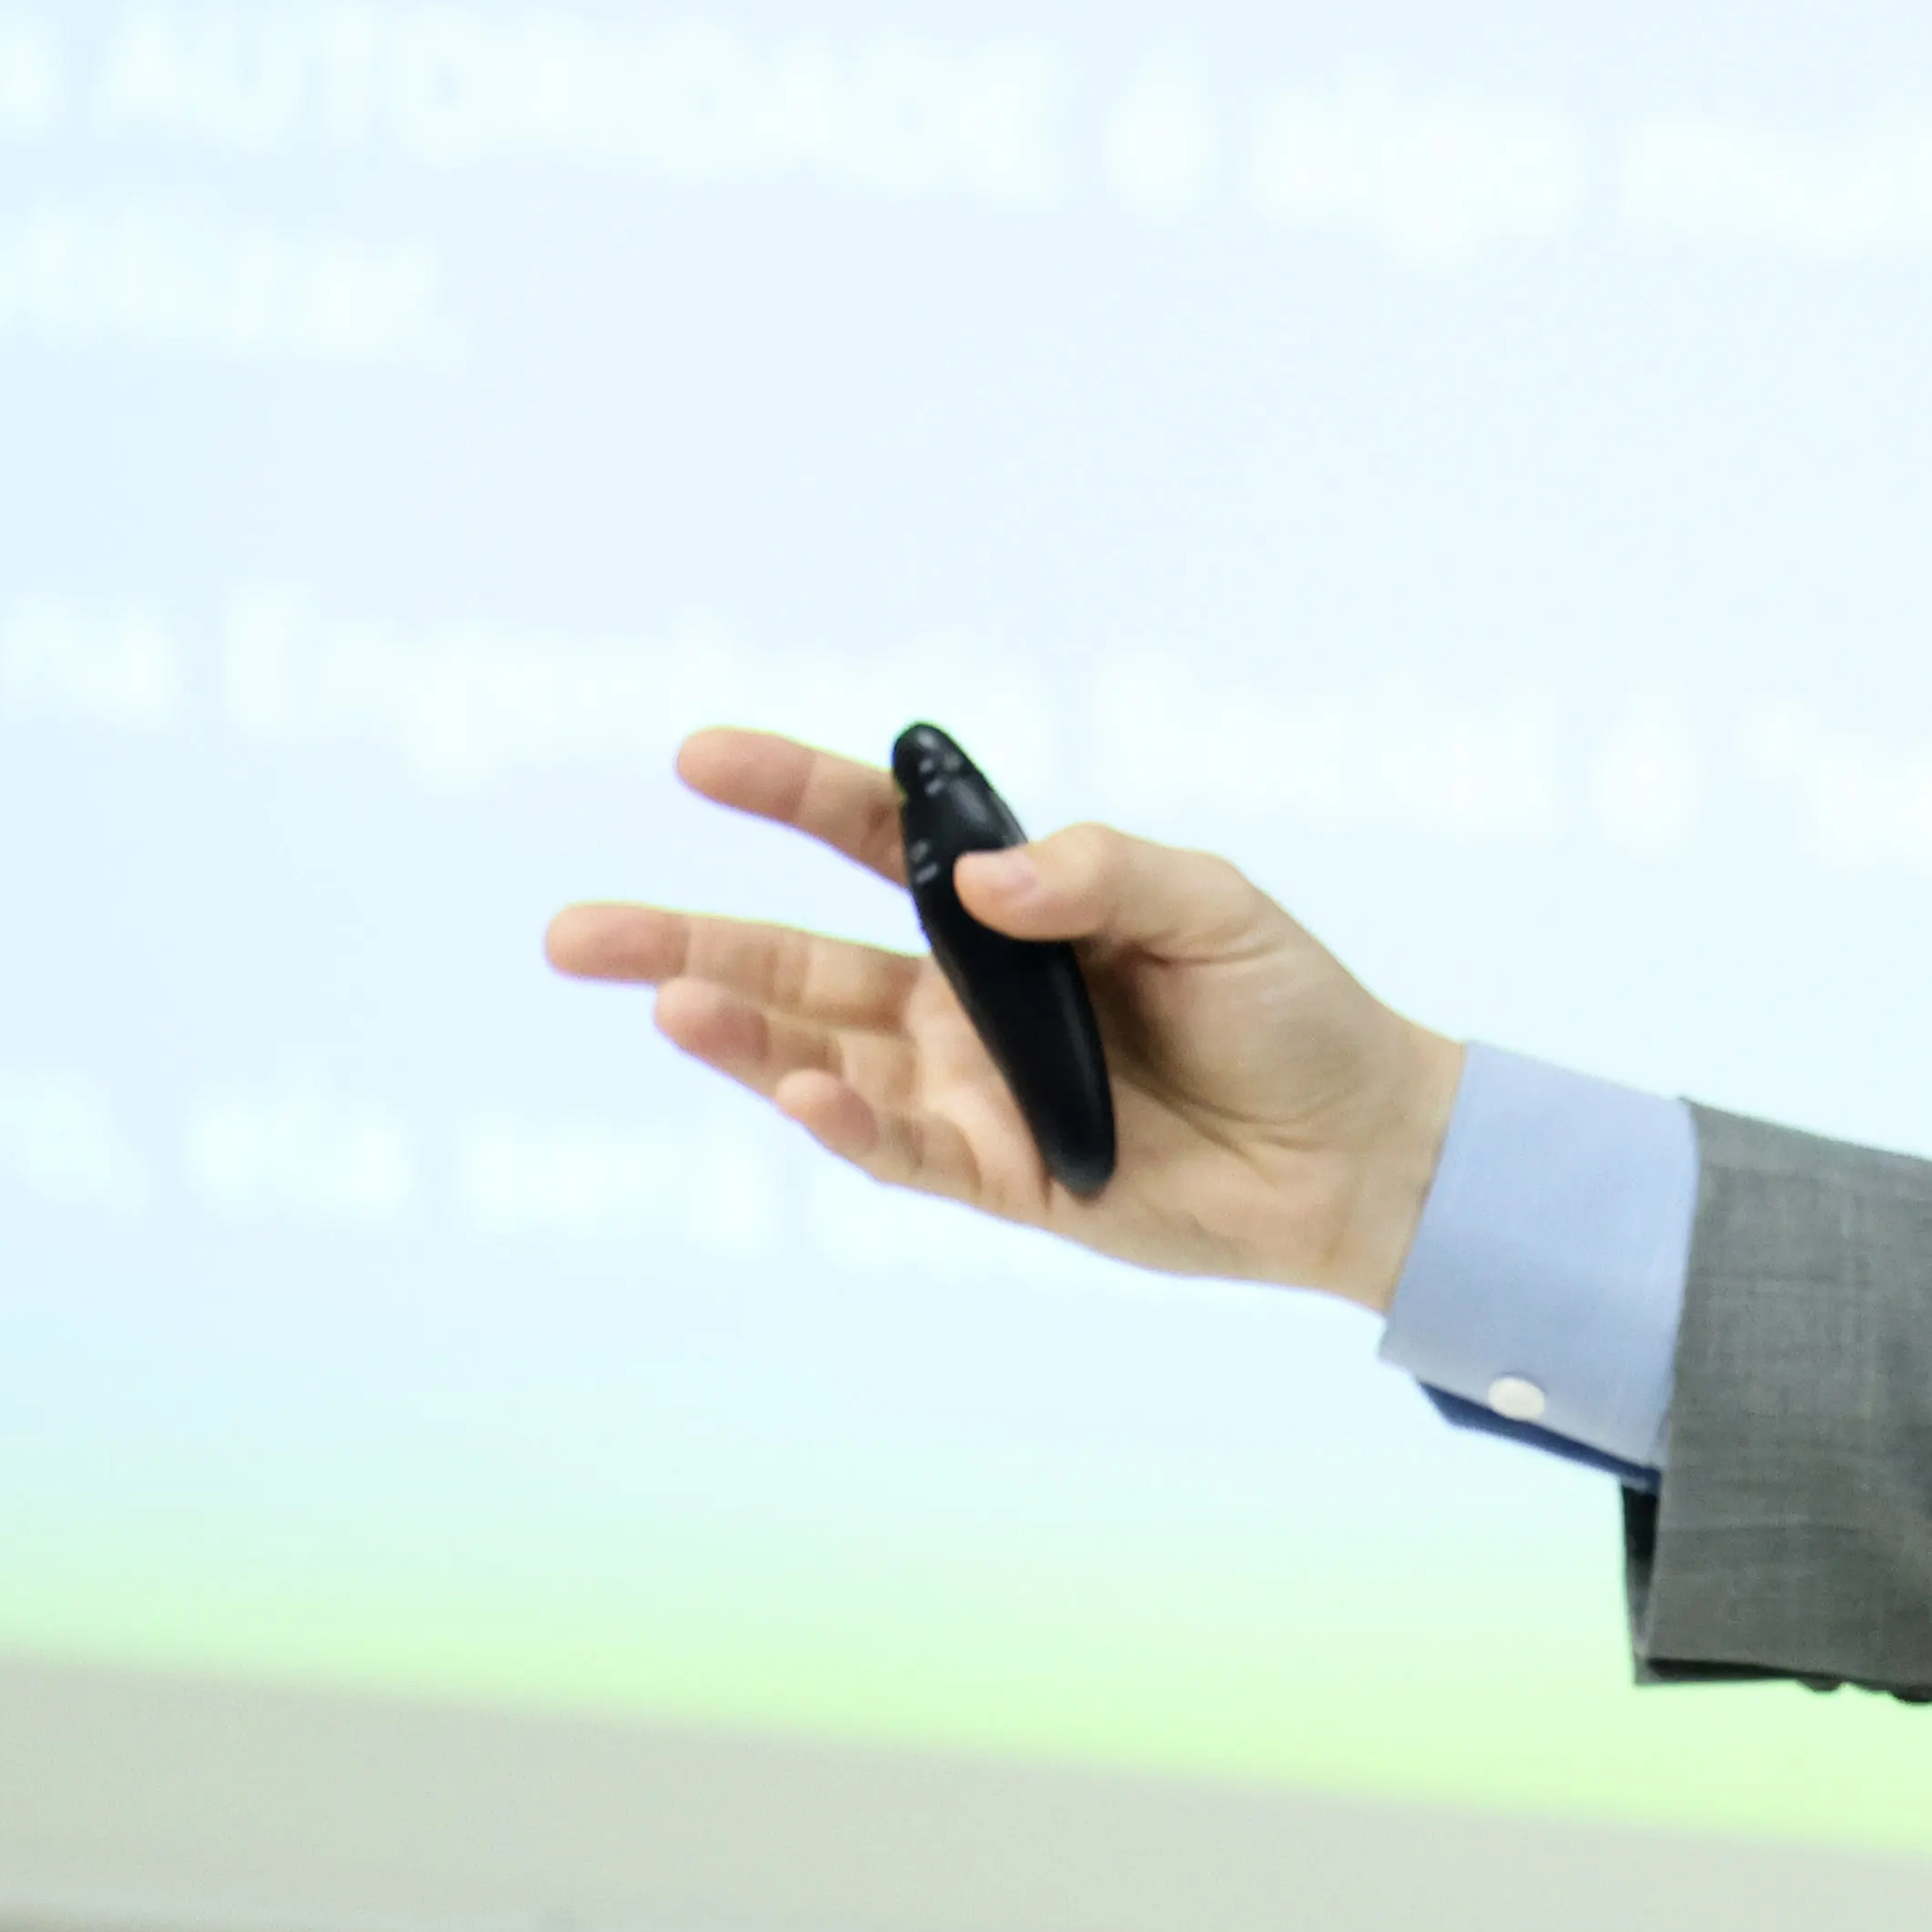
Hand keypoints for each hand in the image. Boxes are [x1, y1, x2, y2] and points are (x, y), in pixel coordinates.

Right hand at [543, 727, 1465, 1310]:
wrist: (1357, 1144)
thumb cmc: (1291, 1006)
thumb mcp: (1213, 906)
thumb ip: (1100, 874)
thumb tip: (976, 878)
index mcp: (1009, 911)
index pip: (874, 839)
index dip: (789, 795)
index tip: (698, 755)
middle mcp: (963, 999)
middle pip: (798, 959)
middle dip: (687, 941)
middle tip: (573, 932)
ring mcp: (968, 1089)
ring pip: (817, 1057)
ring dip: (737, 1032)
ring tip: (661, 999)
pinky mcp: (999, 1176)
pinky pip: (899, 1148)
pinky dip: (840, 1122)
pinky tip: (787, 1088)